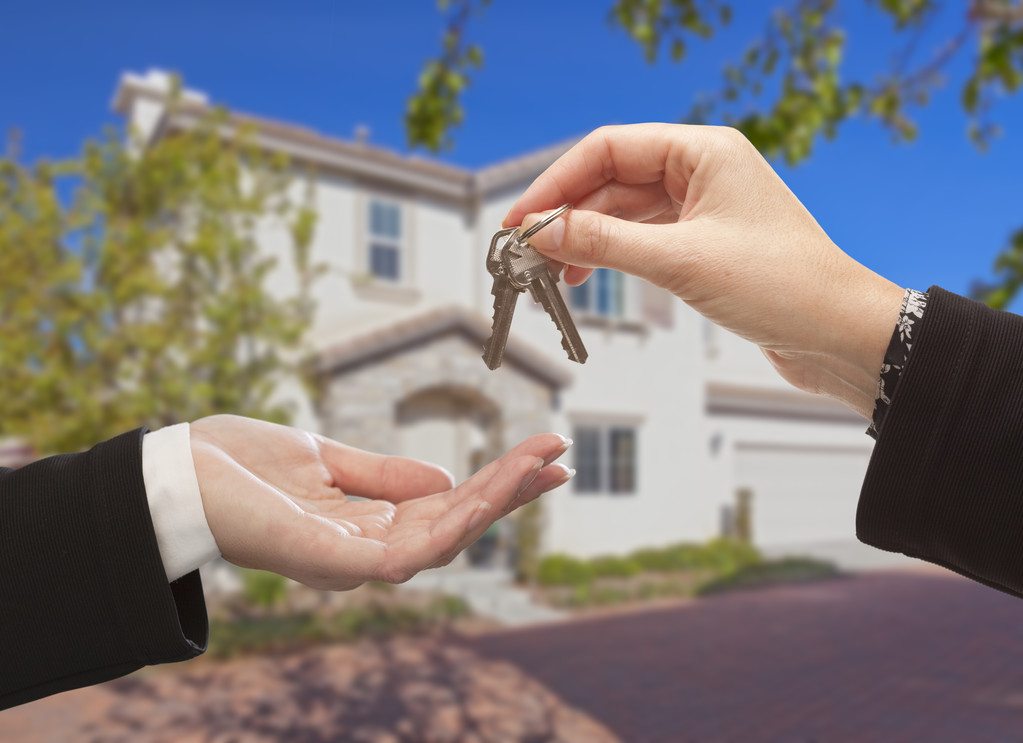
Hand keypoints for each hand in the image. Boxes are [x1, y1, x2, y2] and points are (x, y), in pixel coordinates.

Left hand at [189, 415, 571, 589]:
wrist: (172, 472)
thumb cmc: (238, 466)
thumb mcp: (324, 458)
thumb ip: (382, 475)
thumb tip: (443, 480)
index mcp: (366, 524)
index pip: (446, 507)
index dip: (495, 484)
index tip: (541, 454)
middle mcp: (367, 550)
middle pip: (457, 525)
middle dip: (510, 493)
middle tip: (561, 458)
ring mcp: (353, 561)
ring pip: (445, 539)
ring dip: (496, 503)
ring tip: (540, 466)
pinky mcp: (336, 563)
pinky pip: (411, 552)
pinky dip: (456, 524)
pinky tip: (488, 495)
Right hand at [505, 124, 904, 417]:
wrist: (839, 333)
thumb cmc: (780, 285)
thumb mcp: (680, 260)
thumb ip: (604, 242)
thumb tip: (541, 233)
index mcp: (702, 151)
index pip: (608, 149)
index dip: (556, 183)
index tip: (520, 220)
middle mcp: (700, 170)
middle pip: (611, 180)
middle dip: (566, 214)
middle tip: (524, 252)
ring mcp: (702, 207)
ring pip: (623, 212)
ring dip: (583, 239)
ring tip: (548, 274)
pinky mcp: (703, 243)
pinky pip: (641, 239)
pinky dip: (609, 256)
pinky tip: (583, 277)